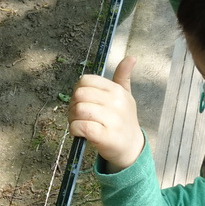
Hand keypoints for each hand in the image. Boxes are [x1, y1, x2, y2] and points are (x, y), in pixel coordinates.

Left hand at [68, 56, 144, 172]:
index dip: (78, 90)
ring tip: (79, 124)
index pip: (86, 80)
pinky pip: (80, 126)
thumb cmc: (124, 120)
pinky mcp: (105, 136)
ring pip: (78, 110)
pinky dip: (75, 130)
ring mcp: (112, 119)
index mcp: (117, 90)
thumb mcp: (125, 97)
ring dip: (72, 118)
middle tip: (78, 115)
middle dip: (73, 105)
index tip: (82, 101)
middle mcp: (116, 102)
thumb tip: (131, 57)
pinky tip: (80, 133)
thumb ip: (123, 77)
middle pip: (80, 94)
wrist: (131, 147)